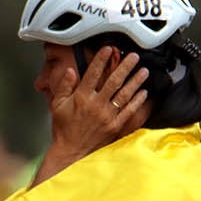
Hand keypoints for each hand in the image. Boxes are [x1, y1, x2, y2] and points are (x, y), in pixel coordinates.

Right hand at [35, 48, 149, 184]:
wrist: (71, 152)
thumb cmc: (64, 129)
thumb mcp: (57, 105)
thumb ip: (64, 86)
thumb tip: (70, 71)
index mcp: (82, 98)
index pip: (93, 73)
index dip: (101, 59)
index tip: (108, 49)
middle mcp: (96, 105)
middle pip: (113, 81)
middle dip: (125, 66)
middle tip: (134, 56)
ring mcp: (107, 116)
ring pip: (124, 94)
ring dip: (135, 81)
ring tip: (143, 71)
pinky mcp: (115, 126)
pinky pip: (128, 111)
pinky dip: (137, 101)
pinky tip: (143, 92)